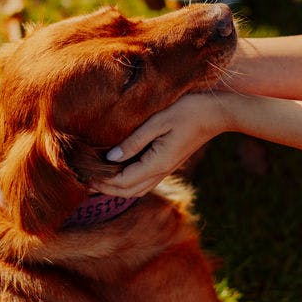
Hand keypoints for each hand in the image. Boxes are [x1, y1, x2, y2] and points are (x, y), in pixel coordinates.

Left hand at [92, 93, 228, 197]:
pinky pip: (144, 181)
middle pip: (128, 191)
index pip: (123, 181)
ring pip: (136, 190)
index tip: (83, 172)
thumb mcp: (159, 121)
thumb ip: (134, 141)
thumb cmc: (189, 110)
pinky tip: (117, 170)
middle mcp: (162, 171)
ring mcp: (166, 169)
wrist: (218, 113)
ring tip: (96, 178)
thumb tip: (110, 158)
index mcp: (158, 163)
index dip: (101, 181)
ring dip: (115, 188)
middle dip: (105, 189)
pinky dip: (127, 182)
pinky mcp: (167, 163)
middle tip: (83, 179)